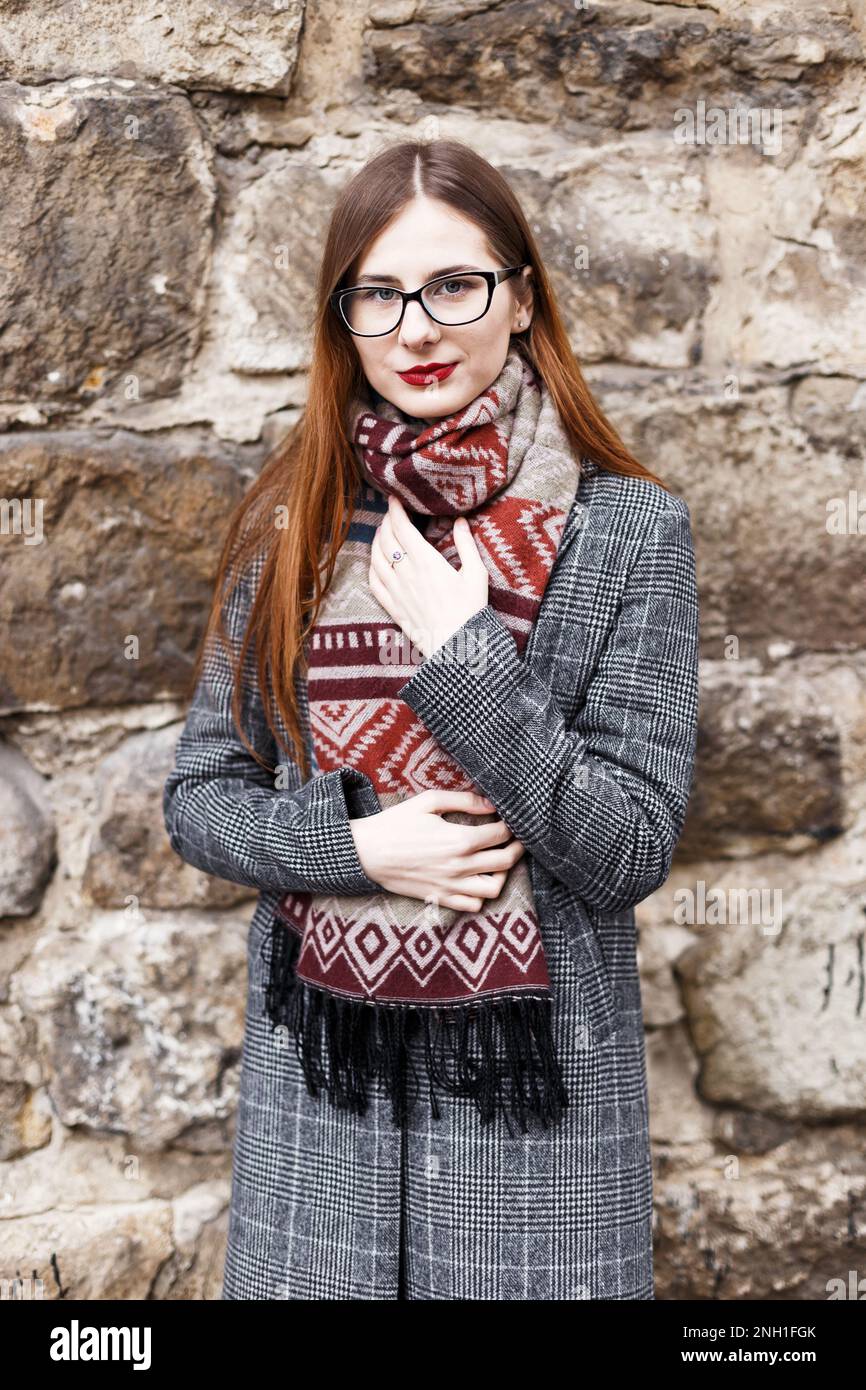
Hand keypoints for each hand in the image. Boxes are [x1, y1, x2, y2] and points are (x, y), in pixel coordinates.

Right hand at [349, 789, 525, 911]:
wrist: (367, 853)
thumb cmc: (396, 823)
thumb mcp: (428, 801)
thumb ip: (463, 800)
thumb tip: (491, 803)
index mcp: (459, 839)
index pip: (501, 834)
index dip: (510, 825)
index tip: (509, 819)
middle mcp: (460, 866)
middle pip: (505, 861)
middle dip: (517, 848)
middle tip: (517, 839)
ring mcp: (451, 886)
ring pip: (494, 888)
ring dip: (503, 874)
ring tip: (498, 861)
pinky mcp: (440, 898)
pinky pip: (473, 905)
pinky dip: (482, 895)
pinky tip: (477, 879)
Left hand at [369, 495, 488, 658]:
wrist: (457, 647)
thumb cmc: (471, 611)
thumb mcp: (476, 574)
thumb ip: (466, 545)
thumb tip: (460, 521)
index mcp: (427, 562)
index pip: (402, 528)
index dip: (395, 510)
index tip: (394, 499)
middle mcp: (406, 574)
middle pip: (386, 540)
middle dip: (386, 522)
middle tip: (391, 513)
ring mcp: (396, 591)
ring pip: (376, 559)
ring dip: (376, 541)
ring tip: (383, 533)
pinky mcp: (393, 608)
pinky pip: (374, 583)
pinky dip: (371, 567)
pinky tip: (376, 562)